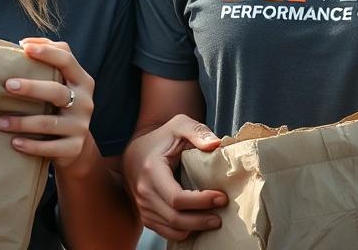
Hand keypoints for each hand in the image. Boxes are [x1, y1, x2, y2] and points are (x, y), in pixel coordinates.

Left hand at [0, 38, 93, 169]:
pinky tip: (14, 143)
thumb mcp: (61, 81)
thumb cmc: (59, 103)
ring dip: (23, 122)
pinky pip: (51, 147)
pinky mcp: (74, 147)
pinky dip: (31, 146)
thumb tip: (23, 43)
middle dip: (31, 87)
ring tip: (0, 122)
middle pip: (57, 91)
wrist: (76, 146)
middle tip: (7, 86)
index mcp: (81, 80)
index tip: (24, 48)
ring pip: (50, 123)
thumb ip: (48, 59)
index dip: (46, 51)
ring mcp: (81, 125)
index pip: (67, 59)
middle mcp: (85, 101)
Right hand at [125, 115, 226, 240]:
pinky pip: (166, 233)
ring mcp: (142, 206)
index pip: (177, 198)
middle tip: (222, 215)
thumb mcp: (179, 126)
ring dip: (195, 228)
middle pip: (176, 218)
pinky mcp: (145, 215)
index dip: (201, 202)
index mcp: (151, 171)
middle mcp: (143, 192)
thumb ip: (197, 132)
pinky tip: (198, 223)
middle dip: (202, 220)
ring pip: (172, 229)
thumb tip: (216, 145)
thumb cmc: (161, 139)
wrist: (136, 151)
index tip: (221, 197)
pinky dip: (184, 232)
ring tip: (214, 220)